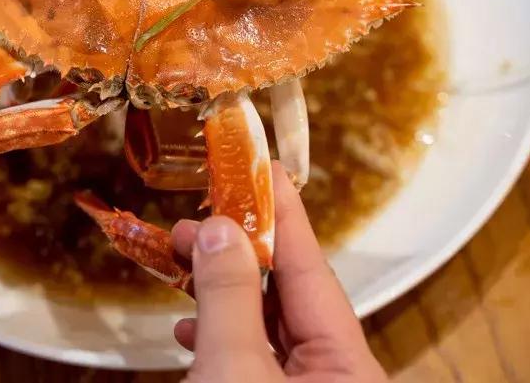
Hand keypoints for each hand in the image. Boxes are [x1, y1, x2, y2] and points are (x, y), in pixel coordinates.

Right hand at [171, 162, 386, 382]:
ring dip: (219, 293)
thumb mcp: (231, 367)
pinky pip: (249, 359)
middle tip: (192, 223)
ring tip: (182, 260)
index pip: (313, 271)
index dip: (283, 214)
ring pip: (263, 326)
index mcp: (347, 367)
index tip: (263, 167)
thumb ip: (230, 297)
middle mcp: (334, 377)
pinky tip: (188, 326)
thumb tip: (222, 228)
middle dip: (236, 254)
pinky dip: (217, 336)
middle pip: (286, 296)